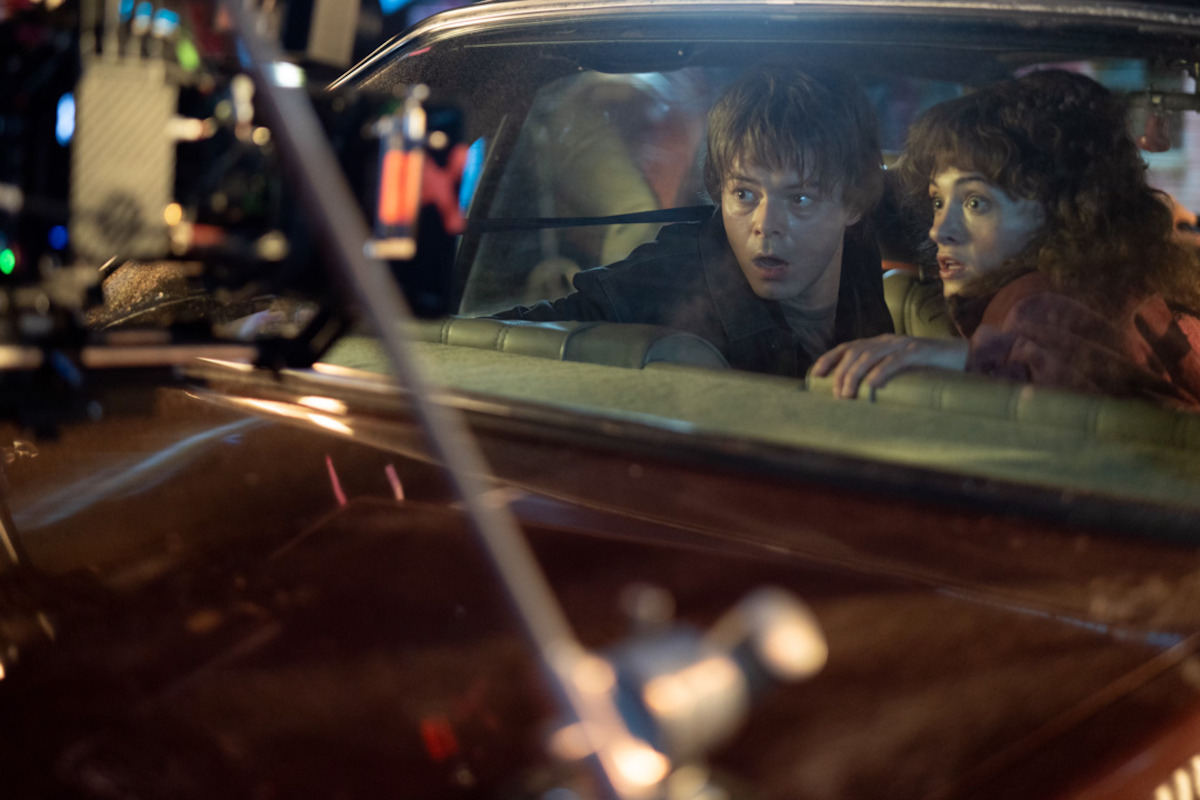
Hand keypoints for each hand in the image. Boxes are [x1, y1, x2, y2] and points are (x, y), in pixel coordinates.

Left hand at [812, 335, 968, 397]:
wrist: (964, 357)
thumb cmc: (928, 369)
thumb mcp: (899, 372)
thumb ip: (881, 376)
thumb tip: (859, 398)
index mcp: (880, 343)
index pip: (847, 347)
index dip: (830, 358)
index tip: (815, 375)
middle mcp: (888, 340)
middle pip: (855, 352)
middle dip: (841, 373)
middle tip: (838, 396)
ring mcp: (903, 344)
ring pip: (870, 355)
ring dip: (855, 375)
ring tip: (847, 395)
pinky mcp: (919, 352)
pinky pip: (896, 361)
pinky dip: (881, 372)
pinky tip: (872, 386)